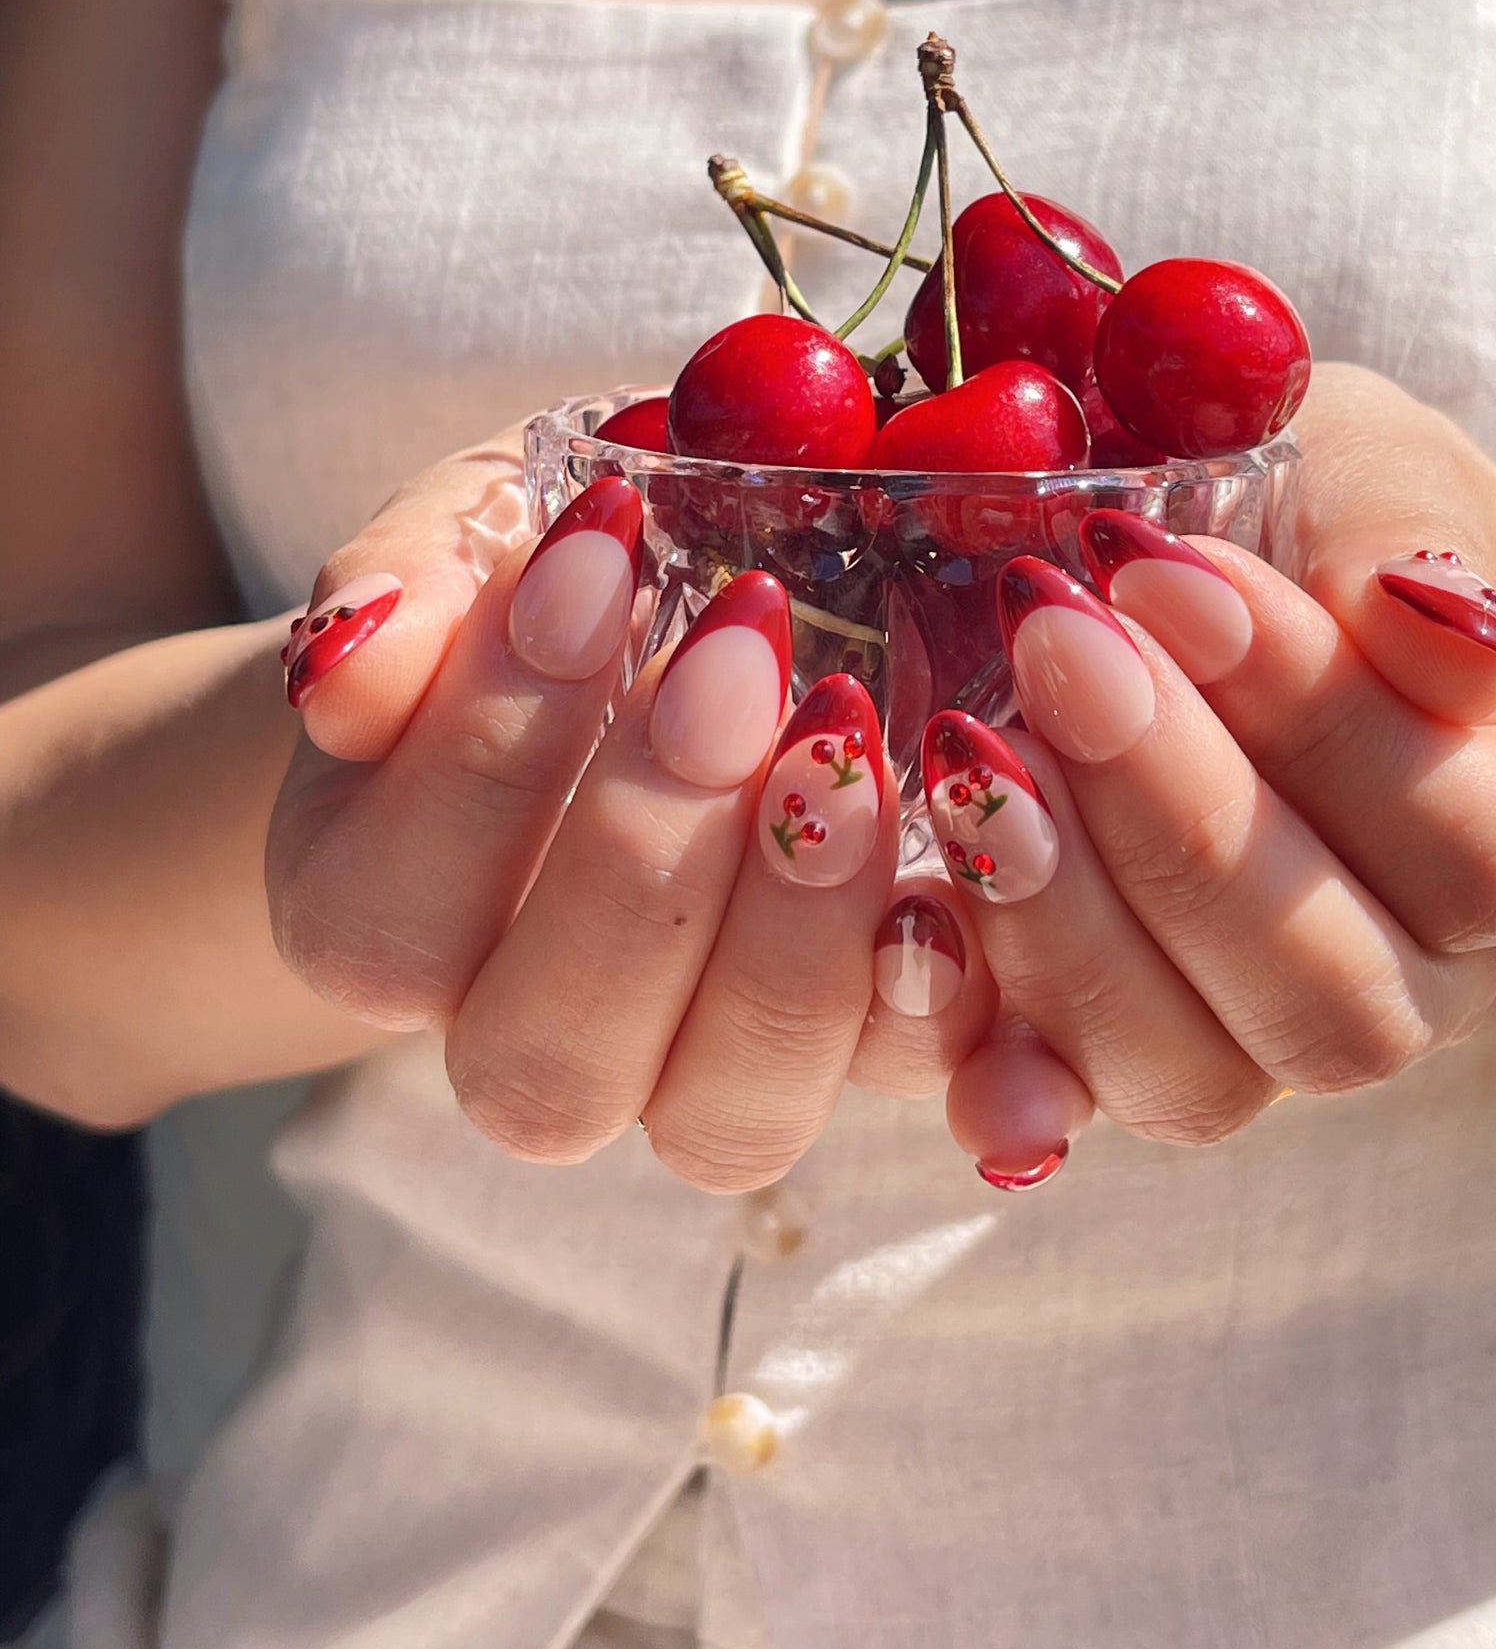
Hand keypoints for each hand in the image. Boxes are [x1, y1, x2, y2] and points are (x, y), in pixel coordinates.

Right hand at [266, 438, 1015, 1189]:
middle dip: (647, 854)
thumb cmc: (554, 580)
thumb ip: (406, 583)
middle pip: (550, 1061)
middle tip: (738, 646)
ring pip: (728, 1116)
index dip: (487, 752)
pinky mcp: (864, 1049)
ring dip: (801, 932)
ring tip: (855, 735)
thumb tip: (347, 661)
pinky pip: (916, 1081)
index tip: (598, 555)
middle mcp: (528, 1037)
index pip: (389, 919)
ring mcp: (697, 1071)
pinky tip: (995, 835)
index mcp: (386, 919)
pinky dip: (960, 989)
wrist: (666, 634)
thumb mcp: (474, 532)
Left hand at [932, 363, 1495, 1148]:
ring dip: (1067, 917)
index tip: (1164, 570)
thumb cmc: (1356, 518)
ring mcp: (1287, 1036)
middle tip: (1050, 634)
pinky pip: (1070, 1099)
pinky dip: (988, 1043)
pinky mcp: (1137, 1046)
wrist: (1295, 590)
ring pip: (1199, 1072)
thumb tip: (1423, 610)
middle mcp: (1447, 973)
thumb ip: (1408, 523)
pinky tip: (917, 942)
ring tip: (972, 747)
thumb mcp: (1392, 461)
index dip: (1317, 724)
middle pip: (1338, 997)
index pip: (1478, 846)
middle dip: (1174, 818)